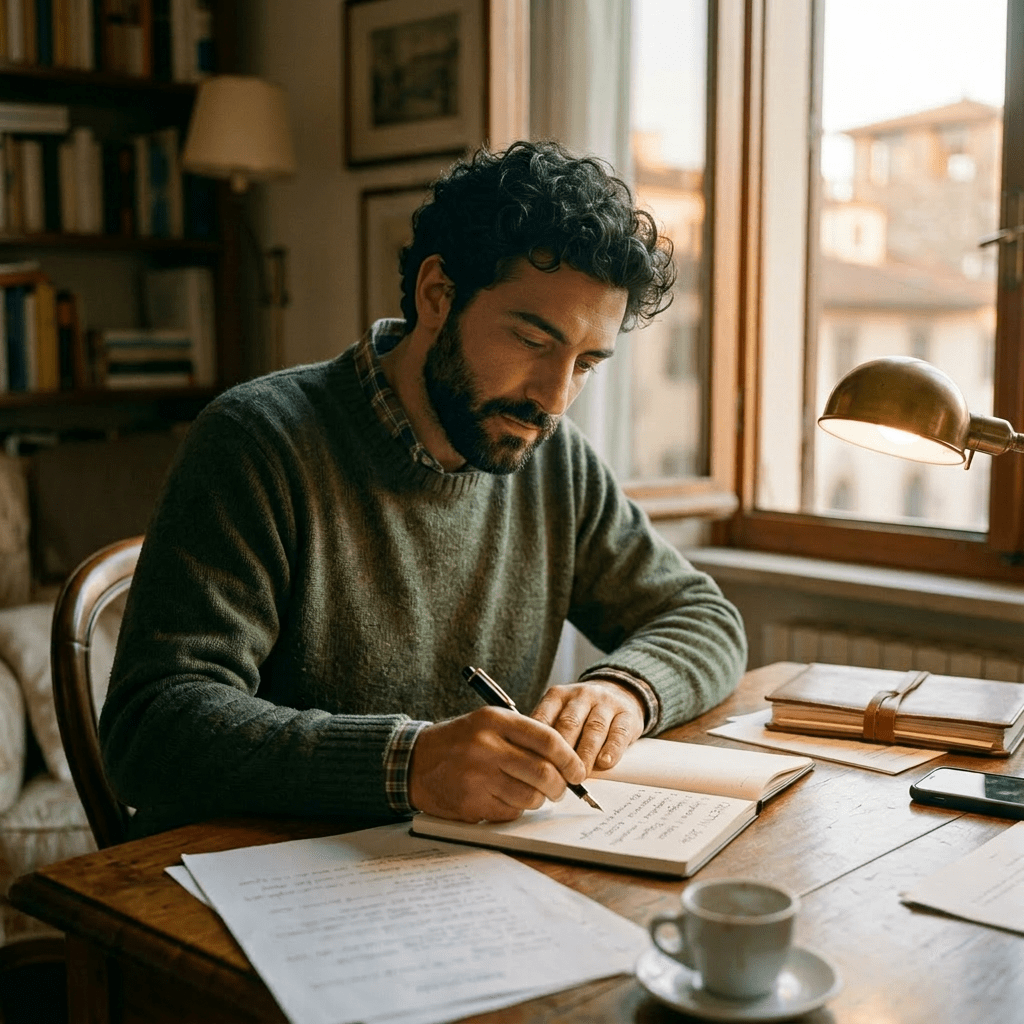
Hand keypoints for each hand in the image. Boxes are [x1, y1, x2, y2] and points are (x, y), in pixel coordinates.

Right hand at [408, 707, 586, 821]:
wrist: (415, 762)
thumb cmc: (460, 742)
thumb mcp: (488, 723)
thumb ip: (524, 735)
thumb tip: (566, 761)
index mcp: (494, 721)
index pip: (547, 739)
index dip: (570, 758)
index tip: (578, 771)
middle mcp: (486, 746)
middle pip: (543, 772)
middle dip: (560, 786)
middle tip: (560, 789)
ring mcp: (476, 777)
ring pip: (530, 796)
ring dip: (537, 799)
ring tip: (530, 792)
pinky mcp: (470, 803)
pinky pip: (510, 812)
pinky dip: (515, 809)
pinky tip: (504, 798)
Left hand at [531, 680, 644, 773]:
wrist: (619, 693)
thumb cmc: (582, 714)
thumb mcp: (560, 714)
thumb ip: (548, 735)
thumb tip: (533, 766)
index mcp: (558, 695)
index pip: (544, 718)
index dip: (539, 745)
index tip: (537, 767)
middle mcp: (581, 695)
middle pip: (569, 723)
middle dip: (563, 753)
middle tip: (558, 778)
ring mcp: (605, 702)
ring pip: (594, 728)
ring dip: (585, 754)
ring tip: (579, 776)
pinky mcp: (627, 713)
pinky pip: (619, 732)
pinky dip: (611, 749)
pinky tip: (604, 763)